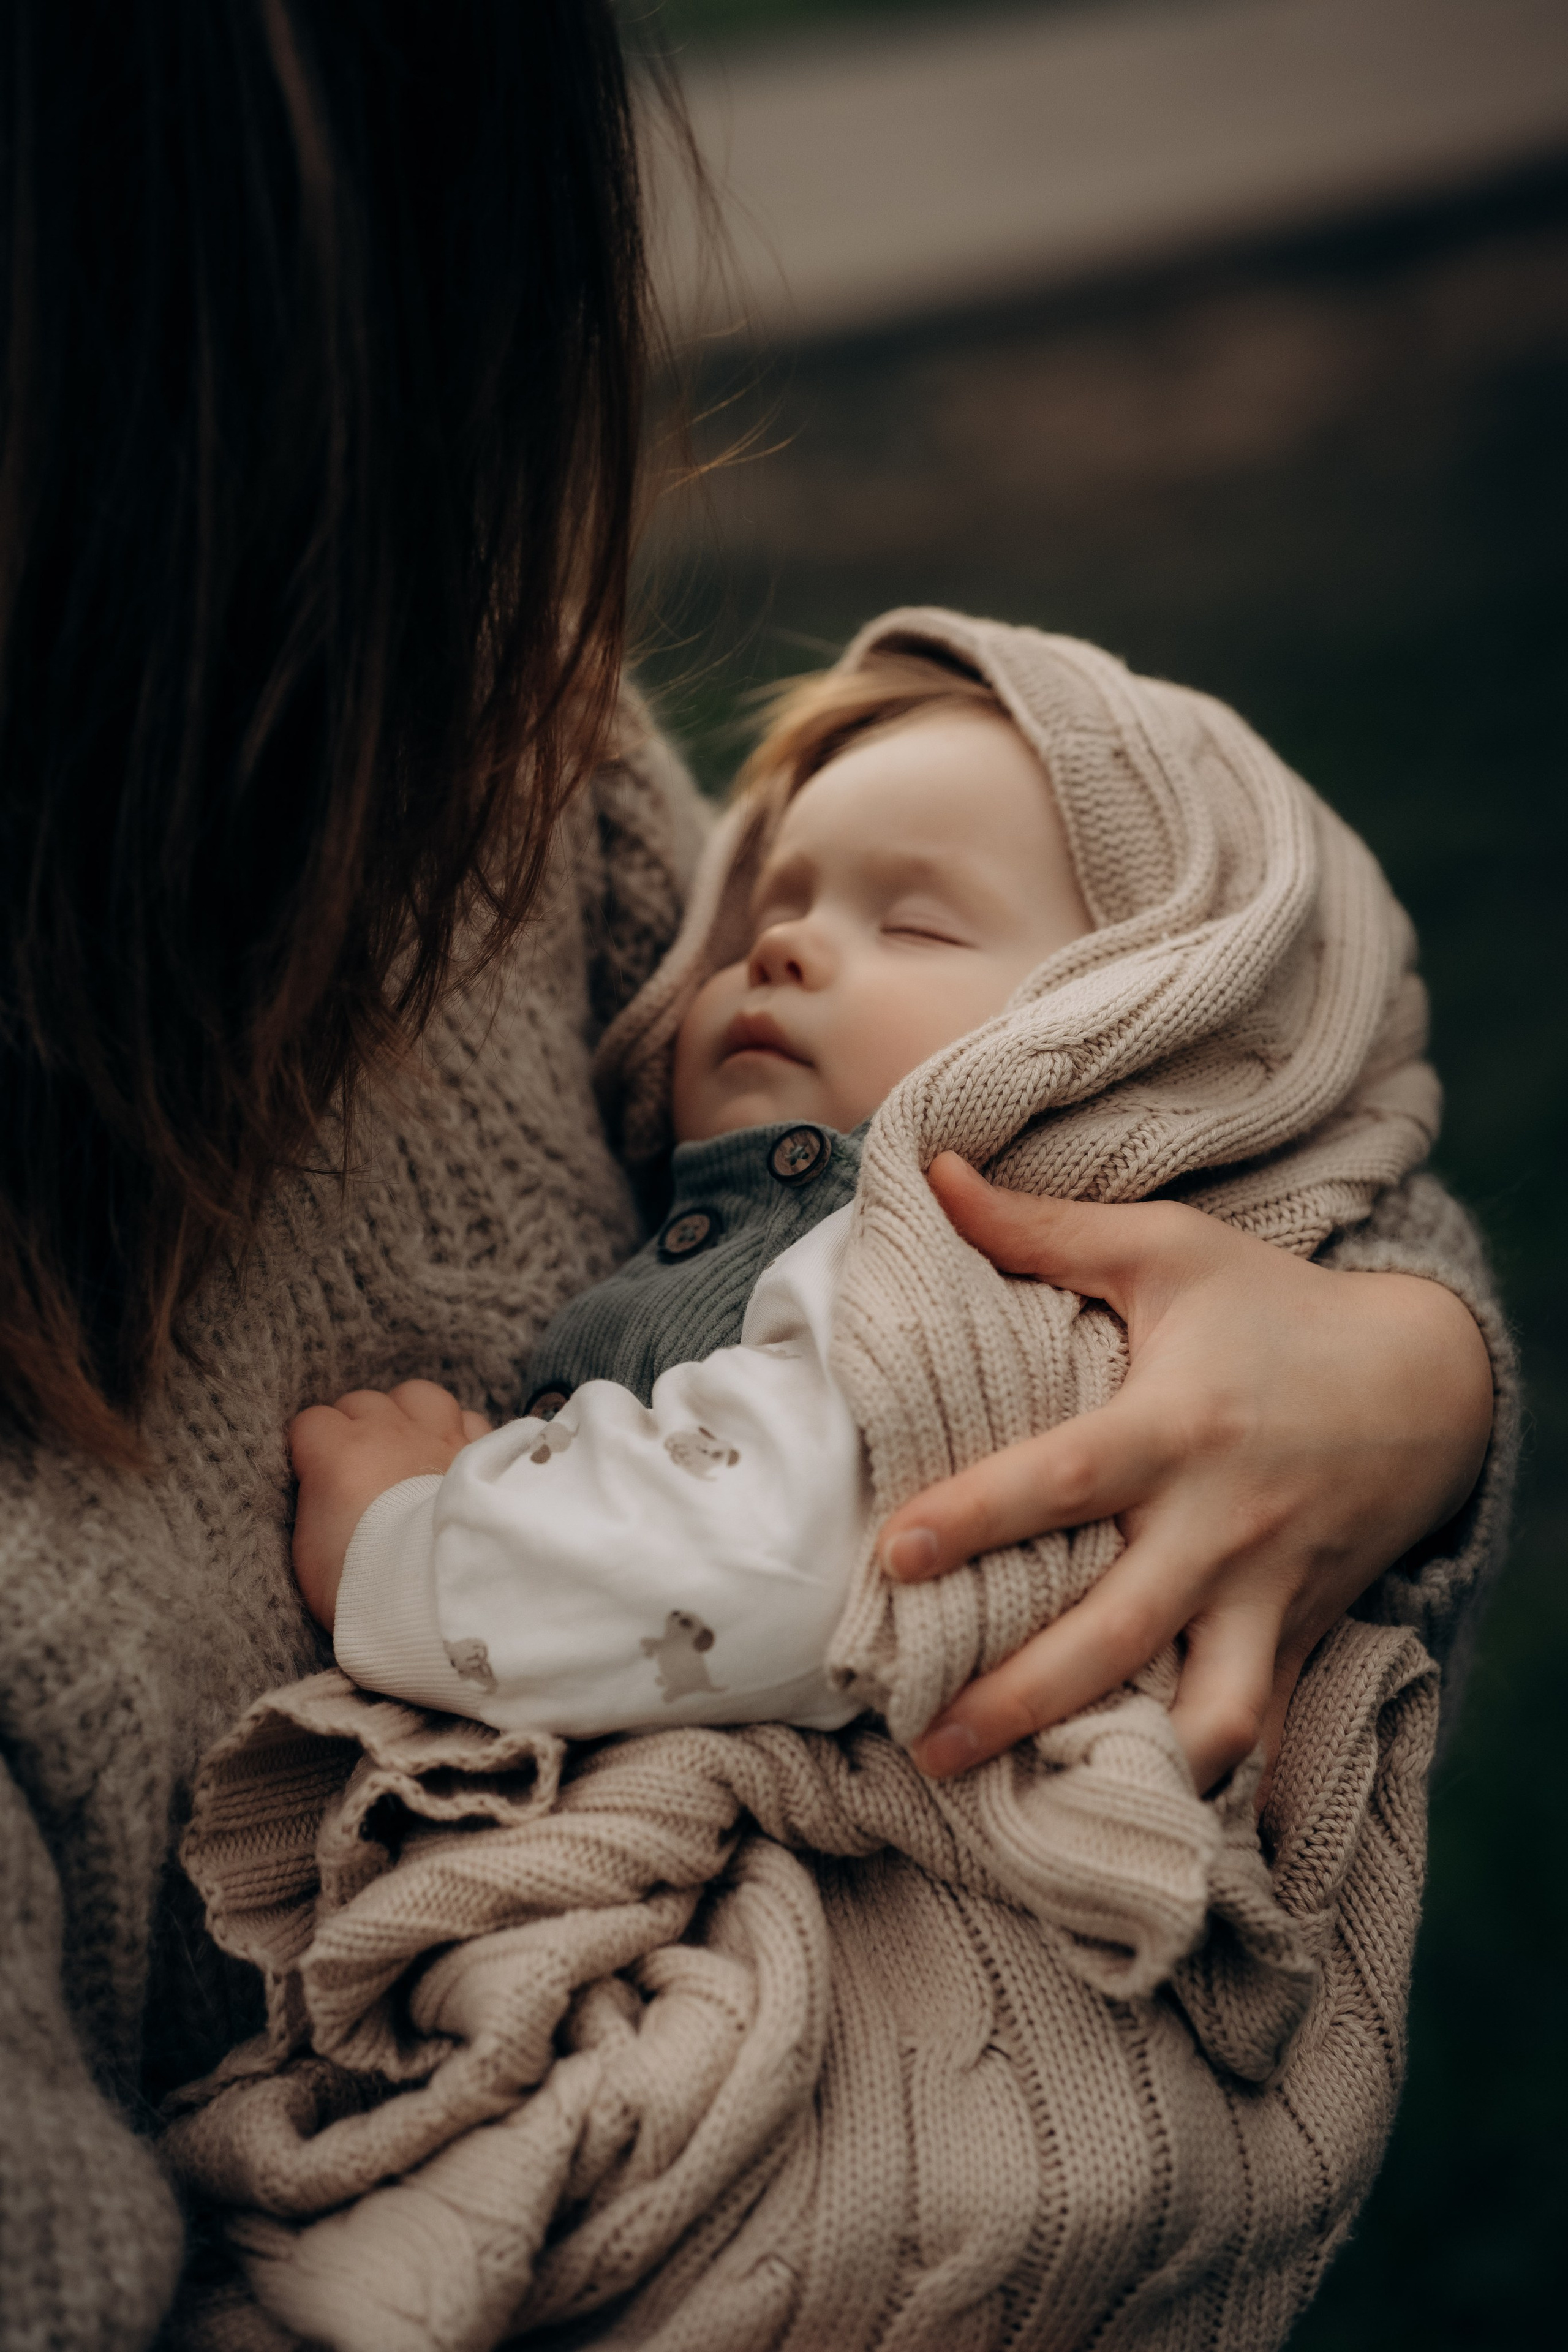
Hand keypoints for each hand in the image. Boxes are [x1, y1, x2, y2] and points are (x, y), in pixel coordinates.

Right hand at [289, 1381, 490, 1632]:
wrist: (435, 1594)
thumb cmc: (364, 1581)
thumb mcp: (312, 1549)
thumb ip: (318, 1502)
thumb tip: (325, 1488)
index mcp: (339, 1452)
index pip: (312, 1423)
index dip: (312, 1449)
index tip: (316, 1474)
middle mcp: (389, 1433)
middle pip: (363, 1403)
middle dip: (357, 1428)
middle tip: (361, 1467)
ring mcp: (438, 1437)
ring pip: (417, 1396)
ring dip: (409, 1415)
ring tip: (408, 1446)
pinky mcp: (481, 1453)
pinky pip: (467, 1419)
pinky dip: (458, 1433)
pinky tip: (451, 1455)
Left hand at [882, 1156, 1493, 1793]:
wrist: (1429, 1381)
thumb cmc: (1274, 1307)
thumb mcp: (1168, 1250)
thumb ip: (1042, 1227)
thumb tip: (929, 1176)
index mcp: (1176, 1426)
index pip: (1067, 1479)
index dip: (982, 1517)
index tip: (895, 1556)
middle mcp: (1221, 1524)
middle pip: (1116, 1629)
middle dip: (1020, 1697)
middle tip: (926, 1743)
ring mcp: (1269, 1593)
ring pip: (1209, 1710)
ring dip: (1127, 1764)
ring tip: (1033, 1812)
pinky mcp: (1302, 1635)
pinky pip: (1264, 1728)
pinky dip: (1217, 1782)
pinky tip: (1151, 1827)